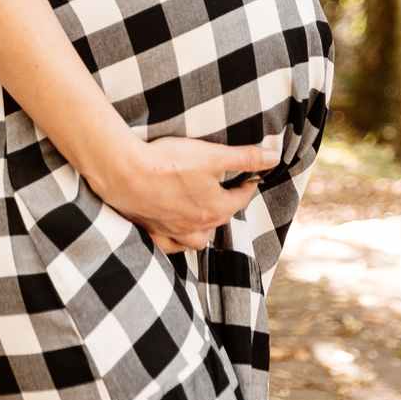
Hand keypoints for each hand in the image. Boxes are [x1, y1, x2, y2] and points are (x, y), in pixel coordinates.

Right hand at [95, 133, 278, 252]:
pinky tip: (175, 231)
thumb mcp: (211, 154)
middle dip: (226, 205)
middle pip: (221, 219)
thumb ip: (244, 157)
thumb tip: (274, 158)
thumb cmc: (168, 161)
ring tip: (203, 214)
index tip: (251, 177)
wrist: (126, 174)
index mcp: (216, 208)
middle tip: (224, 189)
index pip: (240, 198)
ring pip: (198, 239)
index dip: (247, 184)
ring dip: (205, 229)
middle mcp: (198, 227)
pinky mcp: (153, 234)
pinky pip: (171, 245)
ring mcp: (174, 234)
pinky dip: (177, 240)